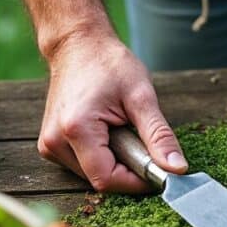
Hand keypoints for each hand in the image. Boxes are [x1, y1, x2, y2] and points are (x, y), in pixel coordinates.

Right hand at [37, 30, 187, 192]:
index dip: (136, 181)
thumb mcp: (141, 97)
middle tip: (140, 139)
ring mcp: (49, 145)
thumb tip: (177, 169)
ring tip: (120, 128)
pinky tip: (107, 131)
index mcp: (76, 129)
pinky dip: (101, 155)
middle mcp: (55, 142)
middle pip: (99, 178)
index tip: (159, 171)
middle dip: (127, 168)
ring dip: (114, 161)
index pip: (107, 179)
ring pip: (91, 174)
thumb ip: (159, 136)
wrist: (78, 45)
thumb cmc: (108, 64)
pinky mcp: (51, 144)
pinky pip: (82, 164)